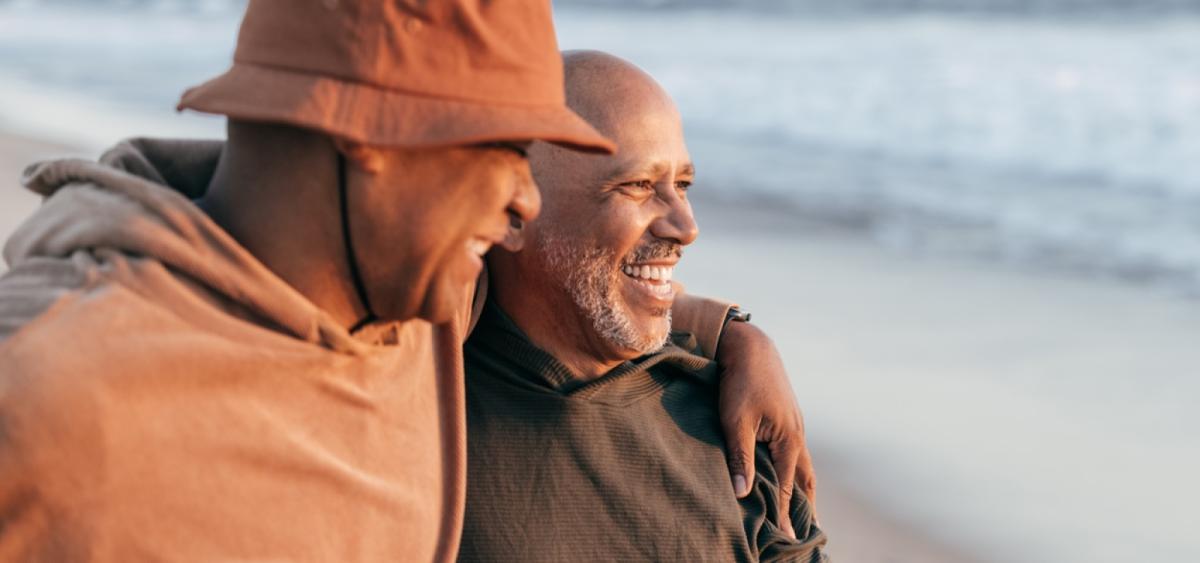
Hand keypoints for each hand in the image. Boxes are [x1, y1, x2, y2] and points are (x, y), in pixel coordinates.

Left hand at [716, 320, 815, 538]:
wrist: (750, 347)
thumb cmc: (740, 383)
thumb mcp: (735, 422)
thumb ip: (739, 458)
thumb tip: (743, 493)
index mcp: (788, 440)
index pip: (787, 488)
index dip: (785, 515)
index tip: (785, 538)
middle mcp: (797, 436)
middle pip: (805, 481)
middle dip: (805, 506)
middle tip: (808, 531)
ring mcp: (795, 426)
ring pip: (803, 466)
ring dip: (803, 488)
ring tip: (805, 509)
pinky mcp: (788, 418)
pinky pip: (796, 452)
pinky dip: (796, 469)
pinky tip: (790, 473)